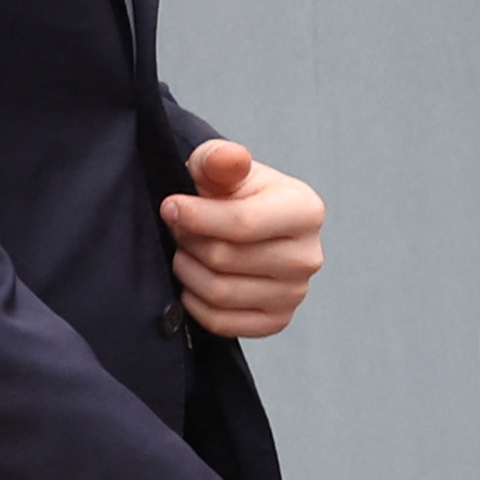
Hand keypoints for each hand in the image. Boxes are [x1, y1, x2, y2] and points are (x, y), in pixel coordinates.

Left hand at [163, 139, 325, 339]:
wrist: (245, 224)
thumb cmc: (232, 193)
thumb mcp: (221, 166)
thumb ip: (220, 159)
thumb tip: (229, 158)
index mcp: (305, 211)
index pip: (242, 224)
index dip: (195, 217)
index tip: (170, 206)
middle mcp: (309, 256)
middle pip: (225, 259)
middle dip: (190, 242)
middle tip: (183, 230)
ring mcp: (296, 293)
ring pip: (219, 292)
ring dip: (188, 271)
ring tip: (189, 252)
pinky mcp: (278, 320)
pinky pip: (221, 321)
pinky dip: (196, 304)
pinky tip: (197, 281)